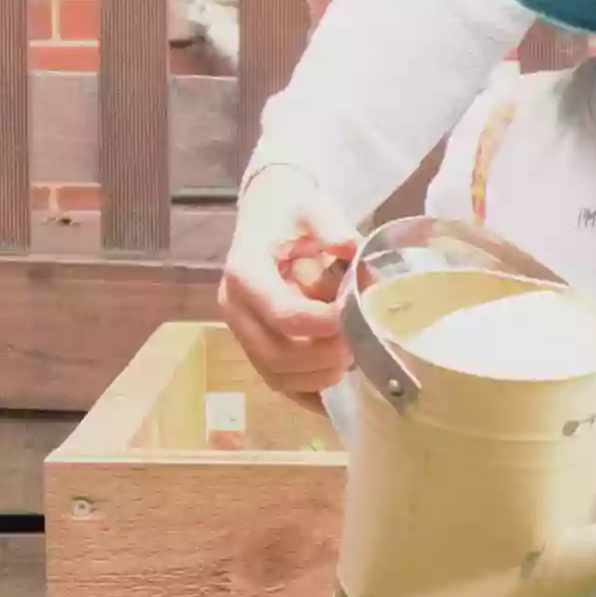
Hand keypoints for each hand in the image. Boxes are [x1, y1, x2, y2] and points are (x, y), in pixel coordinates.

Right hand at [220, 165, 357, 399]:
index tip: (356, 317)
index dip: (323, 325)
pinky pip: (280, 383)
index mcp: (244, 271)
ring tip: (352, 354)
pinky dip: (311, 390)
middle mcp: (234, 307)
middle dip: (324, 356)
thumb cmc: (291, 212)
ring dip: (320, 374)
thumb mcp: (311, 206)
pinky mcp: (255, 347)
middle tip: (360, 342)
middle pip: (276, 354)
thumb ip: (330, 225)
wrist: (270, 214)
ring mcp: (242, 332)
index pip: (282, 313)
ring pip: (277, 375)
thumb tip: (350, 247)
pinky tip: (341, 380)